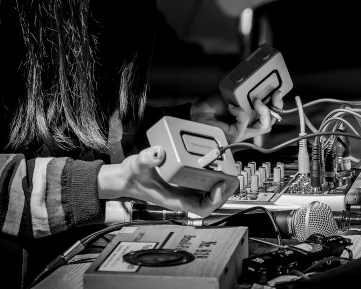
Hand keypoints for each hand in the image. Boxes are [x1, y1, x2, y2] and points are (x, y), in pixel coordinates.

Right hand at [98, 146, 238, 216]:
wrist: (127, 178)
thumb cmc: (133, 176)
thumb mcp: (138, 165)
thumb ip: (147, 158)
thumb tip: (159, 152)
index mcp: (174, 200)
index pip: (200, 208)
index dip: (214, 200)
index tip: (220, 185)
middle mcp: (182, 197)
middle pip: (210, 202)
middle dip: (225, 192)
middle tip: (233, 176)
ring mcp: (185, 191)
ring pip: (209, 194)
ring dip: (223, 185)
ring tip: (231, 171)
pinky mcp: (185, 183)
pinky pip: (204, 184)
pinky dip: (214, 177)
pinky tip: (219, 166)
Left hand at [190, 89, 283, 143]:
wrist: (197, 113)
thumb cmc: (212, 105)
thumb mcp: (233, 94)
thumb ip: (246, 92)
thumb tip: (257, 84)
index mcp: (250, 115)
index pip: (270, 114)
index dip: (277, 105)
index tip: (278, 92)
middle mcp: (249, 125)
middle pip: (271, 121)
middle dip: (277, 108)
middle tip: (275, 95)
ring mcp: (243, 131)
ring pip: (264, 126)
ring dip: (264, 111)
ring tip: (257, 100)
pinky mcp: (236, 135)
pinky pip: (245, 123)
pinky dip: (239, 112)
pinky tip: (231, 107)